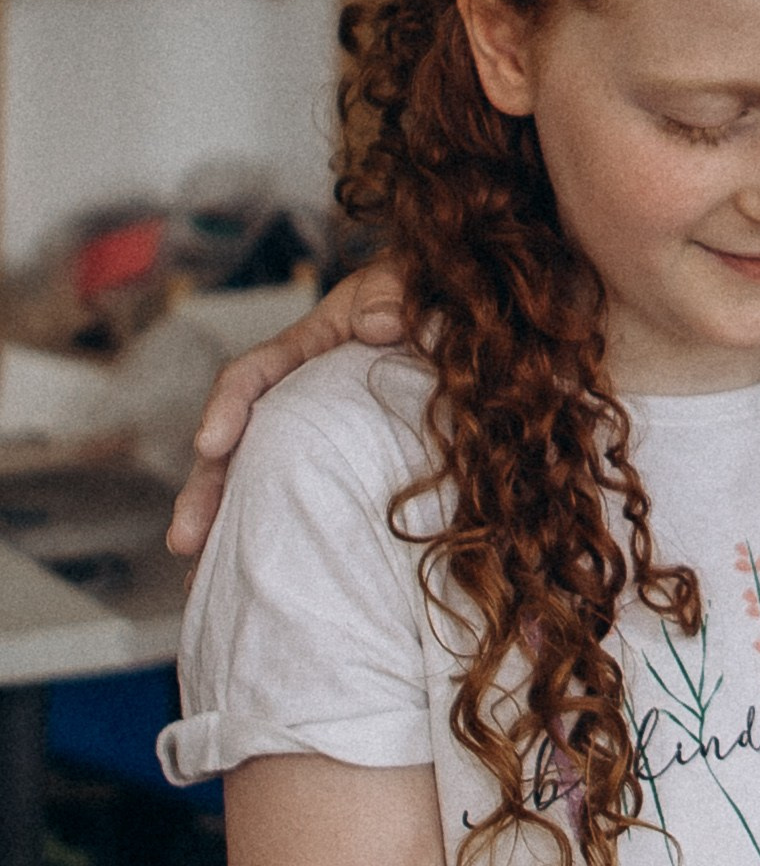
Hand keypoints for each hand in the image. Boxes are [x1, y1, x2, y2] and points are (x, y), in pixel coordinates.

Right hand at [168, 261, 406, 555]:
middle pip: (240, 443)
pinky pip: (307, 504)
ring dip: (230, 527)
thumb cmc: (433, 295)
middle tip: (185, 537)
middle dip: (208, 490)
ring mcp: (318, 435)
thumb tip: (379, 325)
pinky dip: (283, 541)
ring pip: (261, 481)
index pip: (255, 374)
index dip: (228, 407)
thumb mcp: (412, 281)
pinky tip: (262, 584)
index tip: (209, 444)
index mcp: (310, 348)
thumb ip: (394, 293)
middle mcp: (301, 395)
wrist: (467, 322)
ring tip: (203, 578)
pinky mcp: (344, 468)